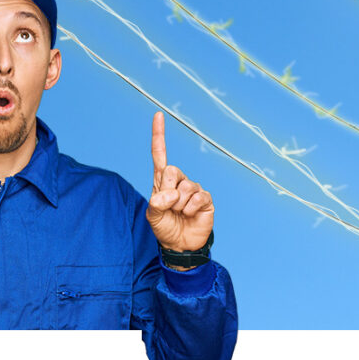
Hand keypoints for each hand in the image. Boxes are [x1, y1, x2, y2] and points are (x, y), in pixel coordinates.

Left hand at [146, 112, 213, 267]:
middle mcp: (178, 180)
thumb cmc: (165, 227)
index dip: (159, 135)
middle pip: (172, 170)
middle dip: (167, 191)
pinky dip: (190, 208)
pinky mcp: (205, 199)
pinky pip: (198, 197)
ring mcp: (193, 189)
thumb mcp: (153, 216)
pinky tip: (190, 215)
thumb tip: (168, 195)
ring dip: (179, 204)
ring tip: (179, 213)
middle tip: (169, 206)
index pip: (159, 154)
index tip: (158, 115)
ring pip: (186, 186)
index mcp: (162, 181)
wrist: (180, 245)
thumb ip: (156, 203)